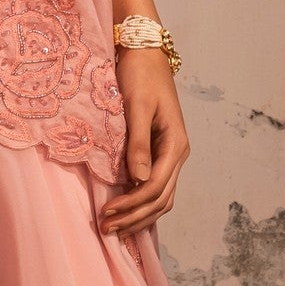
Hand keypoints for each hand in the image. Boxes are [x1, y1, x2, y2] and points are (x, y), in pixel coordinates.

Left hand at [99, 47, 188, 238]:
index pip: (155, 187)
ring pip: (161, 198)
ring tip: (115, 230)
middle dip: (134, 218)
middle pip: (160, 199)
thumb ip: (138, 144)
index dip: (131, 205)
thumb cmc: (139, 76)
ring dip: (139, 216)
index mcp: (175, 145)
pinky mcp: (160, 152)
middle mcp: (177, 154)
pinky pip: (156, 187)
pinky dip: (142, 204)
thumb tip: (137, 180)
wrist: (145, 54)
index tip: (106, 214)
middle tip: (106, 231)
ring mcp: (171, 155)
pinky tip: (126, 214)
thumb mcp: (137, 107)